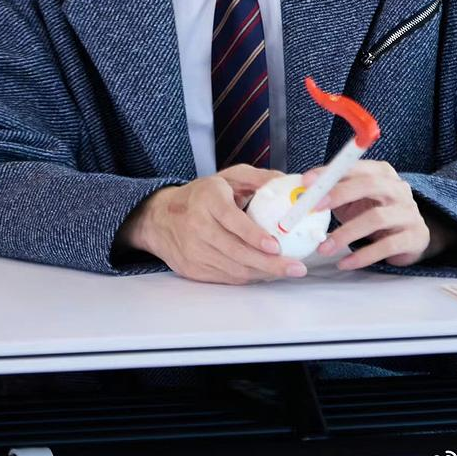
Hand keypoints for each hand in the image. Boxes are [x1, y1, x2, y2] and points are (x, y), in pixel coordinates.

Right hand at [117, 167, 305, 284]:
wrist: (161, 218)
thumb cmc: (202, 195)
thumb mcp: (227, 177)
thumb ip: (257, 178)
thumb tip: (286, 181)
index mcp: (207, 199)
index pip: (231, 219)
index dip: (253, 235)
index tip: (275, 246)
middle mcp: (197, 226)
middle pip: (236, 251)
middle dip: (269, 263)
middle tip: (295, 267)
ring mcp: (193, 251)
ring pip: (233, 269)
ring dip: (262, 273)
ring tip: (286, 271)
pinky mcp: (193, 270)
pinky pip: (226, 278)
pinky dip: (248, 277)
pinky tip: (264, 273)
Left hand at [301, 159, 445, 269]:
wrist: (411, 237)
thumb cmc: (375, 213)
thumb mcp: (356, 199)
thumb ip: (334, 194)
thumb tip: (300, 194)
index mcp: (383, 172)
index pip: (355, 166)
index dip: (330, 173)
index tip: (306, 182)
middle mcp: (398, 189)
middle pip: (369, 185)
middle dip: (338, 194)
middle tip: (313, 209)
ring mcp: (408, 212)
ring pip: (376, 218)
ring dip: (346, 234)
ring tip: (324, 248)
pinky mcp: (414, 237)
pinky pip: (386, 246)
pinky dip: (362, 256)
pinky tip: (345, 263)